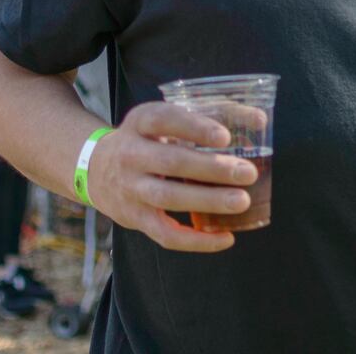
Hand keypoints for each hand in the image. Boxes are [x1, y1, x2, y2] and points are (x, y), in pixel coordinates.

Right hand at [85, 101, 258, 252]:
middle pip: (171, 162)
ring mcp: (131, 189)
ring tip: (241, 201)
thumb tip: (261, 120)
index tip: (225, 136)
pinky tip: (226, 238)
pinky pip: (165, 234)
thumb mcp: (164, 119)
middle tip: (248, 173)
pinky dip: (196, 240)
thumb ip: (210, 115)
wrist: (95, 169)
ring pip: (168, 197)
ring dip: (207, 201)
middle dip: (212, 168)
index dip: (195, 128)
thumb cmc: (147, 140)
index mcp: (141, 123)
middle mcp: (131, 154)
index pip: (165, 120)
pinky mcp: (135, 218)